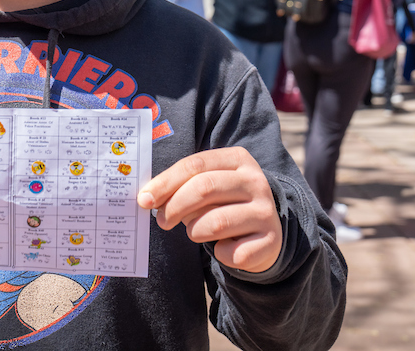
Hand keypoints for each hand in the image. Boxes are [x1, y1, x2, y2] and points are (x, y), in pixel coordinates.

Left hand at [137, 147, 281, 273]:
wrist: (264, 232)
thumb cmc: (224, 204)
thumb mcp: (208, 186)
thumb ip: (181, 186)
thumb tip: (146, 197)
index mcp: (237, 159)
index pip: (195, 165)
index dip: (165, 183)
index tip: (144, 200)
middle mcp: (255, 181)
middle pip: (204, 188)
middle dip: (175, 207)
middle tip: (162, 222)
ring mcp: (265, 211)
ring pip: (215, 222)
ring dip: (195, 231)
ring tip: (196, 232)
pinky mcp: (270, 241)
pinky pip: (231, 252)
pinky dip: (219, 254)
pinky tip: (223, 248)